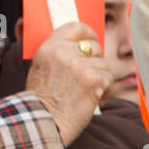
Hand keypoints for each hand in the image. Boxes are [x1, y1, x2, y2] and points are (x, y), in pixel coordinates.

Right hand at [26, 21, 111, 145]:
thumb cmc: (42, 100)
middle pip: (94, 46)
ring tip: (83, 92)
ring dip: (98, 78)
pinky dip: (103, 90)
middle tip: (85, 76)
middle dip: (94, 61)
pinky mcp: (93, 79)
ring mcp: (79, 65)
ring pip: (102, 64)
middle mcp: (63, 52)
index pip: (75, 27)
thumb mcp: (41, 68)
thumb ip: (58, 55)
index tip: (91, 39)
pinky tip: (90, 99)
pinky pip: (108, 78)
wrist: (44, 121)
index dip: (87, 33)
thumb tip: (82, 48)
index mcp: (48, 48)